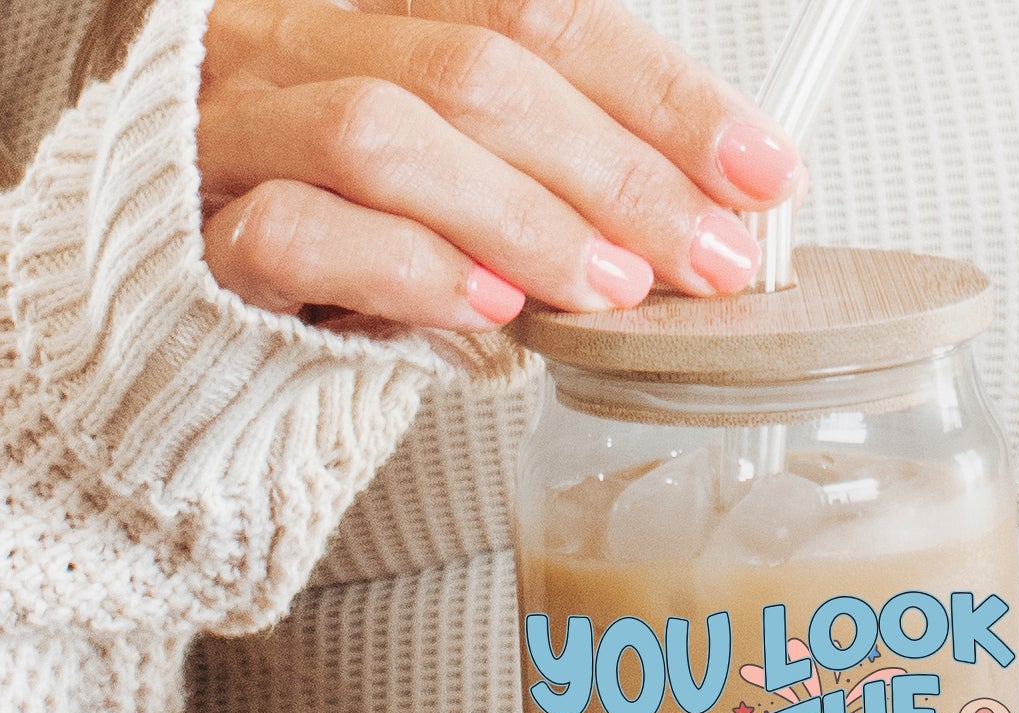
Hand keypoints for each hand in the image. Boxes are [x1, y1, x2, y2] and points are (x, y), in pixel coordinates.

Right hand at [196, 0, 803, 327]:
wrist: (196, 317)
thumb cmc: (348, 248)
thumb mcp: (465, 191)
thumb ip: (555, 177)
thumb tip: (704, 213)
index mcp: (378, 18)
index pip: (536, 16)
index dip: (660, 92)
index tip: (762, 171)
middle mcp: (300, 45)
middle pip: (478, 68)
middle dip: (618, 169)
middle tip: (709, 256)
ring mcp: (236, 133)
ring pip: (382, 134)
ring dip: (524, 217)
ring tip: (612, 291)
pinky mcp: (196, 237)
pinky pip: (294, 231)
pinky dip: (408, 268)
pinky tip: (491, 312)